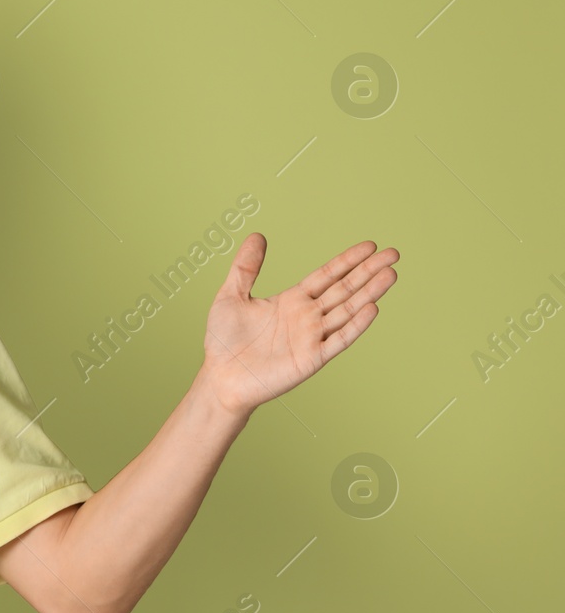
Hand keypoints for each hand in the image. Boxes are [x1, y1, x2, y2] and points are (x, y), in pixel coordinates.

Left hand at [200, 234, 399, 415]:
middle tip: (393, 253)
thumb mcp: (231, 296)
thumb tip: (257, 235)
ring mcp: (311, 337)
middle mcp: (307, 317)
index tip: (370, 245)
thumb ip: (246, 267)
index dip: (348, 261)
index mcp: (292, 300)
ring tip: (390, 274)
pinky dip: (355, 325)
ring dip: (369, 293)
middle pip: (344, 289)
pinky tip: (372, 308)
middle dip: (368, 271)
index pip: (327, 276)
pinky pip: (338, 339)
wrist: (219, 377)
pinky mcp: (311, 358)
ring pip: (347, 310)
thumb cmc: (224, 340)